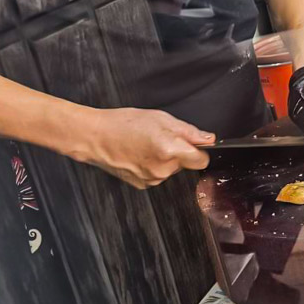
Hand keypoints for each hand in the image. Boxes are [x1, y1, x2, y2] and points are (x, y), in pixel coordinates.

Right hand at [74, 107, 214, 188]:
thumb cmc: (123, 124)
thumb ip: (189, 131)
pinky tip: (140, 154)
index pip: (202, 160)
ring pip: (171, 169)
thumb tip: (208, 139)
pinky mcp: (143, 185)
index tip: (193, 144)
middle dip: (179, 152)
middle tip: (160, 137)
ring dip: (165, 159)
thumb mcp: (160, 118)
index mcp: (170, 150)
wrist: (95, 137)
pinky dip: (153, 165)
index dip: (198, 150)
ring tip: (146, 144)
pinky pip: (158, 175)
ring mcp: (153, 179)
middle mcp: (163, 168)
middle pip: (185, 164)